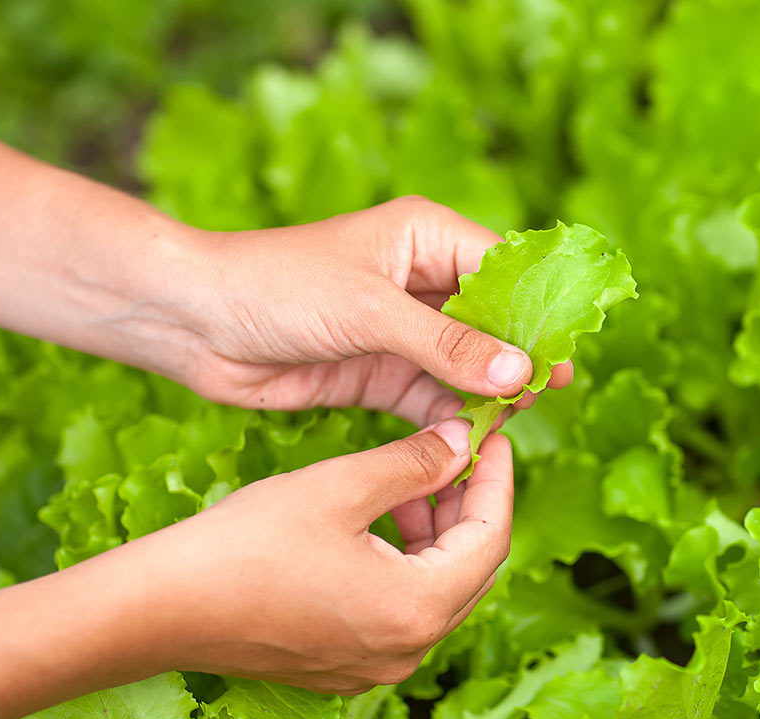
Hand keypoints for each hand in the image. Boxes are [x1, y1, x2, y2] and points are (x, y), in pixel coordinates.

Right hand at [0, 420, 511, 718]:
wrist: (159, 607)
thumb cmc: (246, 544)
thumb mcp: (342, 486)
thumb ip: (415, 463)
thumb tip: (464, 441)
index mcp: (418, 609)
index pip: (491, 538)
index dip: (496, 480)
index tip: (493, 436)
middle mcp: (408, 650)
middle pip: (471, 569)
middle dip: (469, 505)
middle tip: (459, 451)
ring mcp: (377, 666)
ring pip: (436, 589)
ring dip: (435, 532)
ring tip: (416, 478)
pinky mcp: (346, 665)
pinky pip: (401, 610)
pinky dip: (405, 563)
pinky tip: (382, 521)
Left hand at [183, 195, 571, 425]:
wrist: (193, 323)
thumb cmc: (277, 287)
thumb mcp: (370, 311)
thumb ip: (448, 345)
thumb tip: (522, 372)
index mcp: (426, 237)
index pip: (502, 270)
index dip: (537, 311)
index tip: (566, 353)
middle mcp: (421, 281)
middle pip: (491, 323)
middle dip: (516, 358)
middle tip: (543, 395)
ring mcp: (402, 331)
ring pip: (466, 366)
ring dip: (486, 394)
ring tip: (510, 422)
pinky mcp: (380, 373)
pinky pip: (432, 398)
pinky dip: (451, 419)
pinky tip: (470, 440)